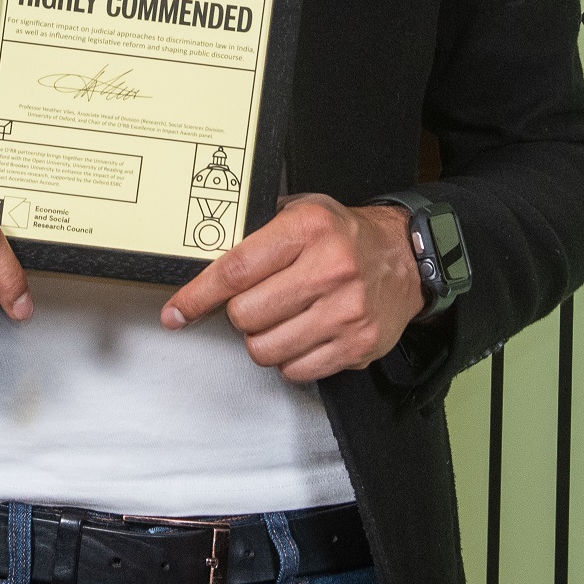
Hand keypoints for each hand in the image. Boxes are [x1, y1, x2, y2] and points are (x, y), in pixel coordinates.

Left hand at [159, 193, 422, 381]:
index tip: (176, 314)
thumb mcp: (303, 211)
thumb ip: (257, 234)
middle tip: (258, 302)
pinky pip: (296, 371)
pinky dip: (290, 359)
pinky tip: (303, 336)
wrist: (408, 259)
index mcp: (308, 229)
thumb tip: (203, 265)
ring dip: (263, 340)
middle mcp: (329, 269)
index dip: (198, 296)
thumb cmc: (344, 236)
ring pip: (266, 349)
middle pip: (245, 315)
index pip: (235, 270)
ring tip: (282, 319)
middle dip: (241, 314)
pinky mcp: (358, 345)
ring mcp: (346, 311)